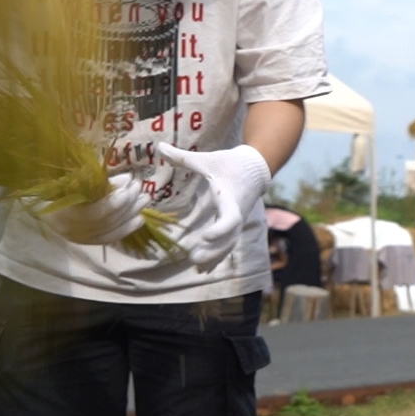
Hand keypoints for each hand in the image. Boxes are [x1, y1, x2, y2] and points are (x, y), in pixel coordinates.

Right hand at [33, 173, 150, 245]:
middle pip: (106, 220)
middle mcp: (70, 229)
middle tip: (140, 187)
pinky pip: (108, 238)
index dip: (115, 198)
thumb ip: (96, 181)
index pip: (95, 212)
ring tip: (144, 199)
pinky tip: (139, 219)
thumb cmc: (52, 186)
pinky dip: (125, 229)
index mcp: (61, 211)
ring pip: (110, 229)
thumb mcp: (69, 179)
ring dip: (130, 214)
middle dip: (127, 203)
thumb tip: (126, 180)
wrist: (35, 205)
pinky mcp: (84, 241)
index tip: (127, 181)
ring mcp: (78, 237)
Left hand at [155, 142, 271, 271]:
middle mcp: (237, 213)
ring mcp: (238, 222)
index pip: (230, 219)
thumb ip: (182, 157)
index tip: (206, 236)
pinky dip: (217, 256)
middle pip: (229, 238)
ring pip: (229, 244)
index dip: (220, 229)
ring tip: (195, 266)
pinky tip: (204, 269)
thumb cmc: (230, 163)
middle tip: (193, 258)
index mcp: (230, 198)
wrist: (256, 168)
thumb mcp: (207, 159)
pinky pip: (228, 244)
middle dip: (213, 250)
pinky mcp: (235, 225)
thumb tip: (159, 146)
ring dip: (214, 256)